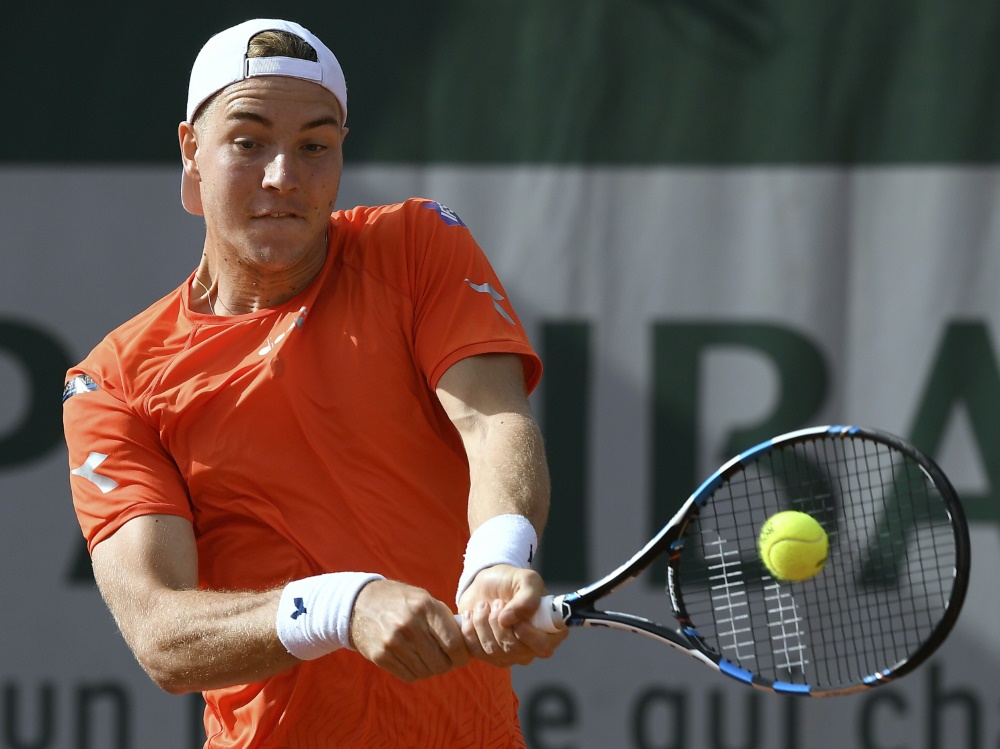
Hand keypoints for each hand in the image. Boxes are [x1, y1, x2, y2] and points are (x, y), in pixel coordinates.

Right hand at [350, 579, 469, 681]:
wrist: (360, 603)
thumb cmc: (401, 601)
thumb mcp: (424, 599)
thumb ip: (444, 620)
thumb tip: (467, 643)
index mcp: (426, 607)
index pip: (454, 643)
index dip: (462, 655)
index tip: (462, 656)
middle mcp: (410, 625)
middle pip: (441, 662)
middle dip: (448, 664)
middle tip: (446, 659)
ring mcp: (394, 642)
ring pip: (426, 671)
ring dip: (431, 669)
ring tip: (428, 657)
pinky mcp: (381, 655)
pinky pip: (409, 676)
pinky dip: (415, 672)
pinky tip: (412, 659)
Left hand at [457, 565, 568, 666]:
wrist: (484, 585)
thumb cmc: (510, 581)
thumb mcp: (525, 579)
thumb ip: (527, 597)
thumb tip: (509, 620)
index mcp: (548, 630)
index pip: (544, 646)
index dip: (530, 637)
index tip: (517, 622)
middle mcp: (531, 647)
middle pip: (515, 649)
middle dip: (499, 623)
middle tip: (496, 602)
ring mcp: (510, 655)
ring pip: (494, 651)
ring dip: (483, 623)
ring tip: (483, 605)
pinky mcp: (489, 656)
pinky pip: (477, 651)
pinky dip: (469, 630)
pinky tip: (472, 615)